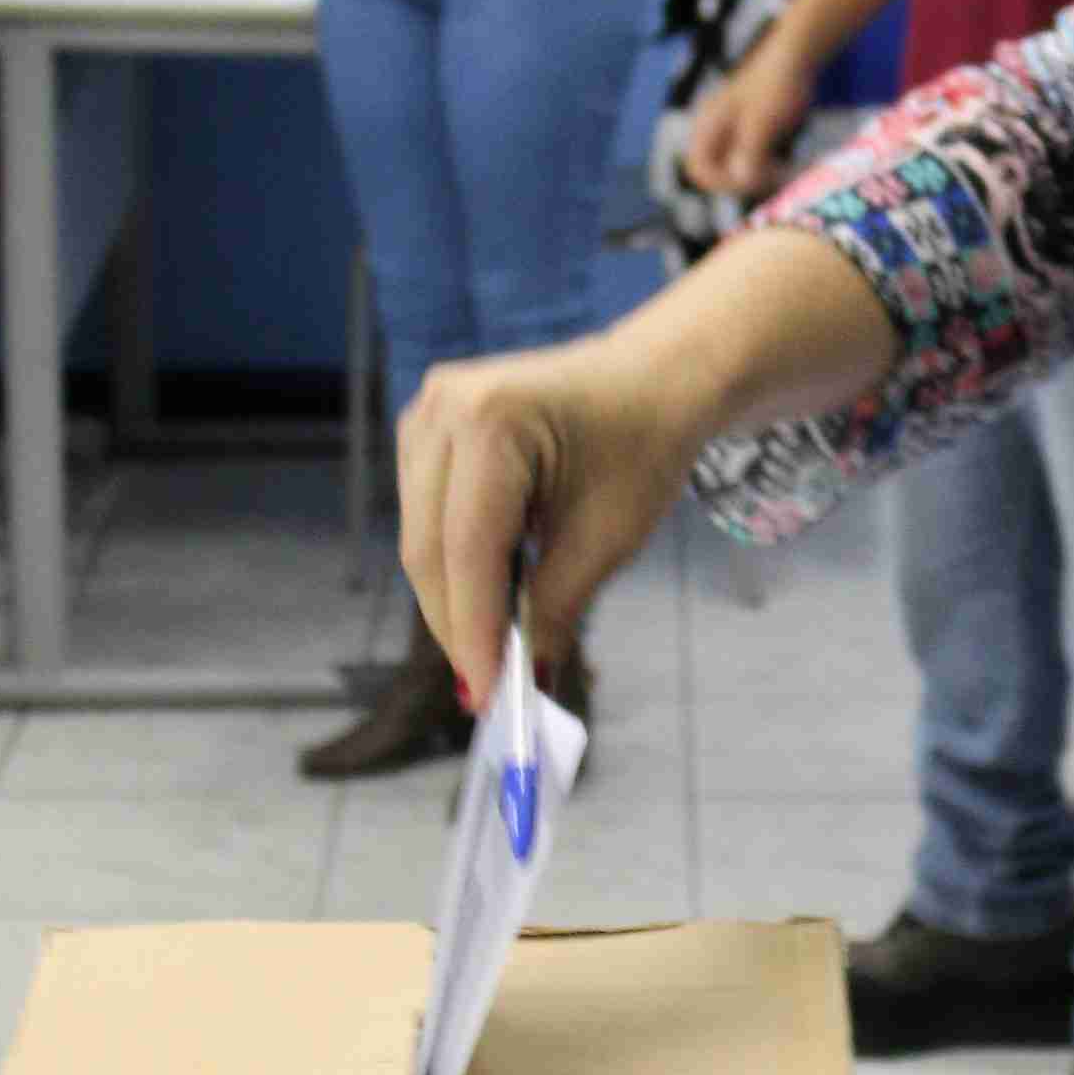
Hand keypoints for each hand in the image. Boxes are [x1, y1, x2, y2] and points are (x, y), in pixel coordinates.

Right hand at [400, 328, 711, 704]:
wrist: (653, 380)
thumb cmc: (642, 445)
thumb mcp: (607, 538)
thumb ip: (555, 609)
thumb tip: (522, 678)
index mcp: (492, 421)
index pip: (468, 549)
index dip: (474, 630)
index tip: (489, 694)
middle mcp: (444, 407)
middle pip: (430, 548)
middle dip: (458, 625)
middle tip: (487, 691)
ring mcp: (428, 412)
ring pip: (421, 537)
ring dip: (451, 599)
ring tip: (490, 654)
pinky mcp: (427, 429)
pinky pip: (427, 514)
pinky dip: (453, 564)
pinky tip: (485, 600)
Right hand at [682, 35, 817, 204]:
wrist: (795, 56)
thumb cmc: (776, 84)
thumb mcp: (763, 120)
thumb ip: (750, 151)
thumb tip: (741, 181)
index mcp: (708, 123)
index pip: (698, 168)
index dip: (720, 182)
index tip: (752, 182)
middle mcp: (714, 129)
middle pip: (716, 172)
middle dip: (743, 181)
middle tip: (774, 180)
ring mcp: (731, 132)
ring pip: (736, 169)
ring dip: (758, 178)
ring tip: (785, 174)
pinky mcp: (749, 134)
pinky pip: (751, 162)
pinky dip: (767, 169)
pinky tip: (788, 166)